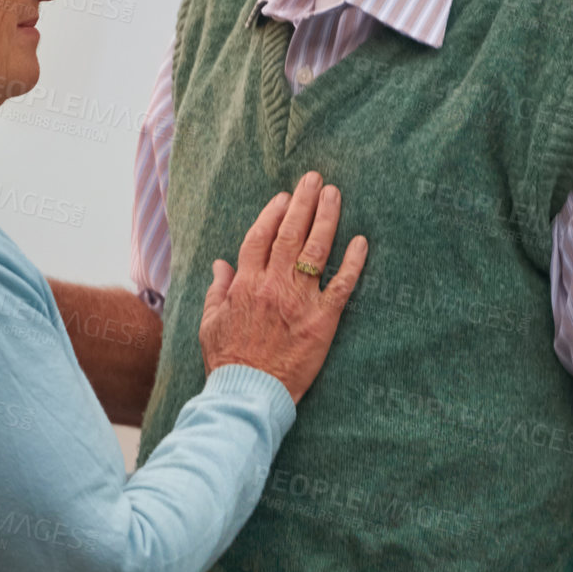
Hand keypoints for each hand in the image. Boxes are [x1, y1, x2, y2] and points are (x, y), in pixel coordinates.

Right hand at [199, 170, 366, 404]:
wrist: (249, 392)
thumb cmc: (228, 361)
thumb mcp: (210, 322)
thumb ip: (216, 290)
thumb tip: (220, 265)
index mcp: (245, 284)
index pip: (260, 237)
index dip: (273, 213)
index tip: (285, 197)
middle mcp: (273, 285)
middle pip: (289, 233)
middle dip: (303, 202)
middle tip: (315, 179)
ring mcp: (299, 300)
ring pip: (316, 249)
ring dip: (327, 218)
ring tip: (335, 195)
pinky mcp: (323, 319)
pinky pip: (342, 284)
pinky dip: (353, 261)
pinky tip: (362, 241)